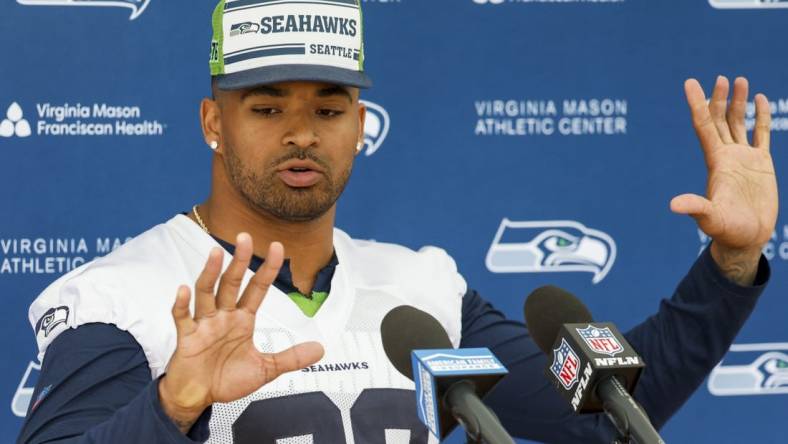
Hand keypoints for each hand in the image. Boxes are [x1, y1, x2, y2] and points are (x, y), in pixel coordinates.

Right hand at [159, 234, 323, 432]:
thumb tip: (320, 349)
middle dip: (239, 260)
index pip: (257, 288)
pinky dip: (181, 304)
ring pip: (206, 293)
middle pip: (231, 282)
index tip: (279, 247)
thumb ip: (291, 358)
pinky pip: (182, 317)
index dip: (268, 269)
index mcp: (242, 319)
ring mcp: (204, 324)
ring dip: (210, 273)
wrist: (197, 397)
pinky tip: (183, 290)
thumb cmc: (226, 379)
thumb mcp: (265, 369)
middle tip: (245, 236)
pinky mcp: (186, 338)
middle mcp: (223, 316)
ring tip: (216, 253)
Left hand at [672, 76, 777, 284]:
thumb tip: (673, 205)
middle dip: (718, 99)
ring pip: (738, 123)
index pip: (703, 126)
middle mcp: (726, 156)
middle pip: (720, 120)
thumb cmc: (727, 231)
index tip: (690, 82)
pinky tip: (760, 99)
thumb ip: (696, 208)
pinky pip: (761, 134)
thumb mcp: (710, 219)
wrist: (747, 239)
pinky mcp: (761, 164)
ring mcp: (744, 158)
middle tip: (720, 78)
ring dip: (737, 102)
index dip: (696, 104)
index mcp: (715, 162)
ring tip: (738, 80)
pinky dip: (761, 116)